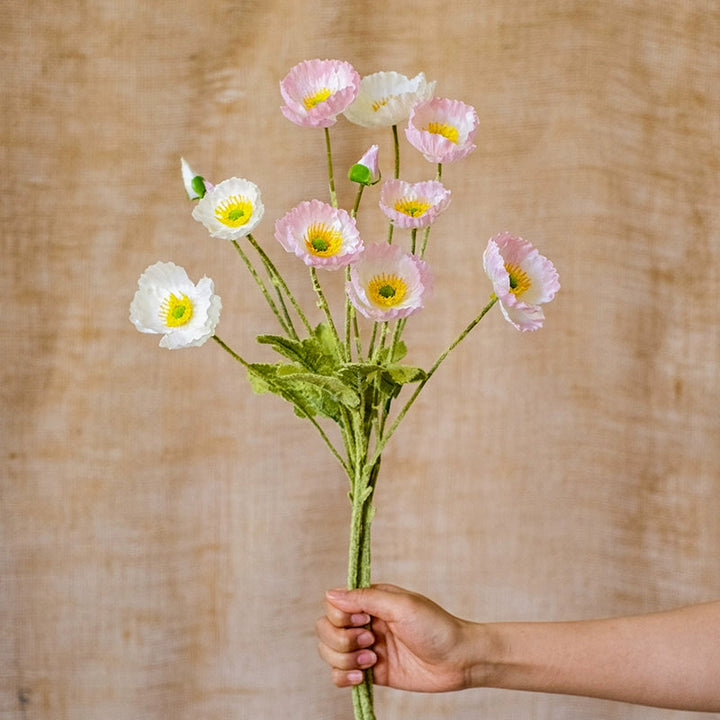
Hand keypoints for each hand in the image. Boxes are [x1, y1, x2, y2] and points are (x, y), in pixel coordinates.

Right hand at [316, 583, 481, 692]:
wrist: (459, 660)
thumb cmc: (436, 627)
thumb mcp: (402, 606)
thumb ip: (365, 598)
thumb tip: (330, 594)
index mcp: (371, 601)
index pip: (333, 604)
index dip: (341, 616)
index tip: (365, 620)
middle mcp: (365, 623)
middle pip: (326, 629)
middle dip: (341, 640)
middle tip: (370, 642)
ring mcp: (366, 648)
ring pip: (329, 653)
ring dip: (344, 659)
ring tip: (372, 660)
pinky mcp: (371, 672)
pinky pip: (339, 675)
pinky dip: (344, 677)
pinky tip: (363, 676)